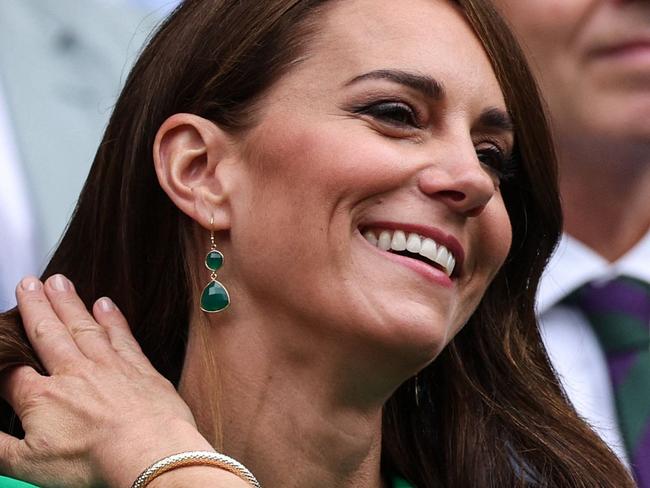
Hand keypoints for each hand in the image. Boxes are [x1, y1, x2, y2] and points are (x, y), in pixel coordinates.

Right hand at [0, 275, 214, 486]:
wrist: (149, 454)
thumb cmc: (93, 463)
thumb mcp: (28, 466)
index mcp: (42, 397)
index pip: (11, 373)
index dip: (2, 361)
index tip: (1, 347)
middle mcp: (74, 373)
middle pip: (47, 333)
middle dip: (35, 308)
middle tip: (27, 283)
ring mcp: (108, 366)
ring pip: (83, 327)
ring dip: (69, 303)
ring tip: (58, 281)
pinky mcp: (139, 368)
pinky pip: (121, 336)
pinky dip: (112, 319)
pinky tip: (105, 303)